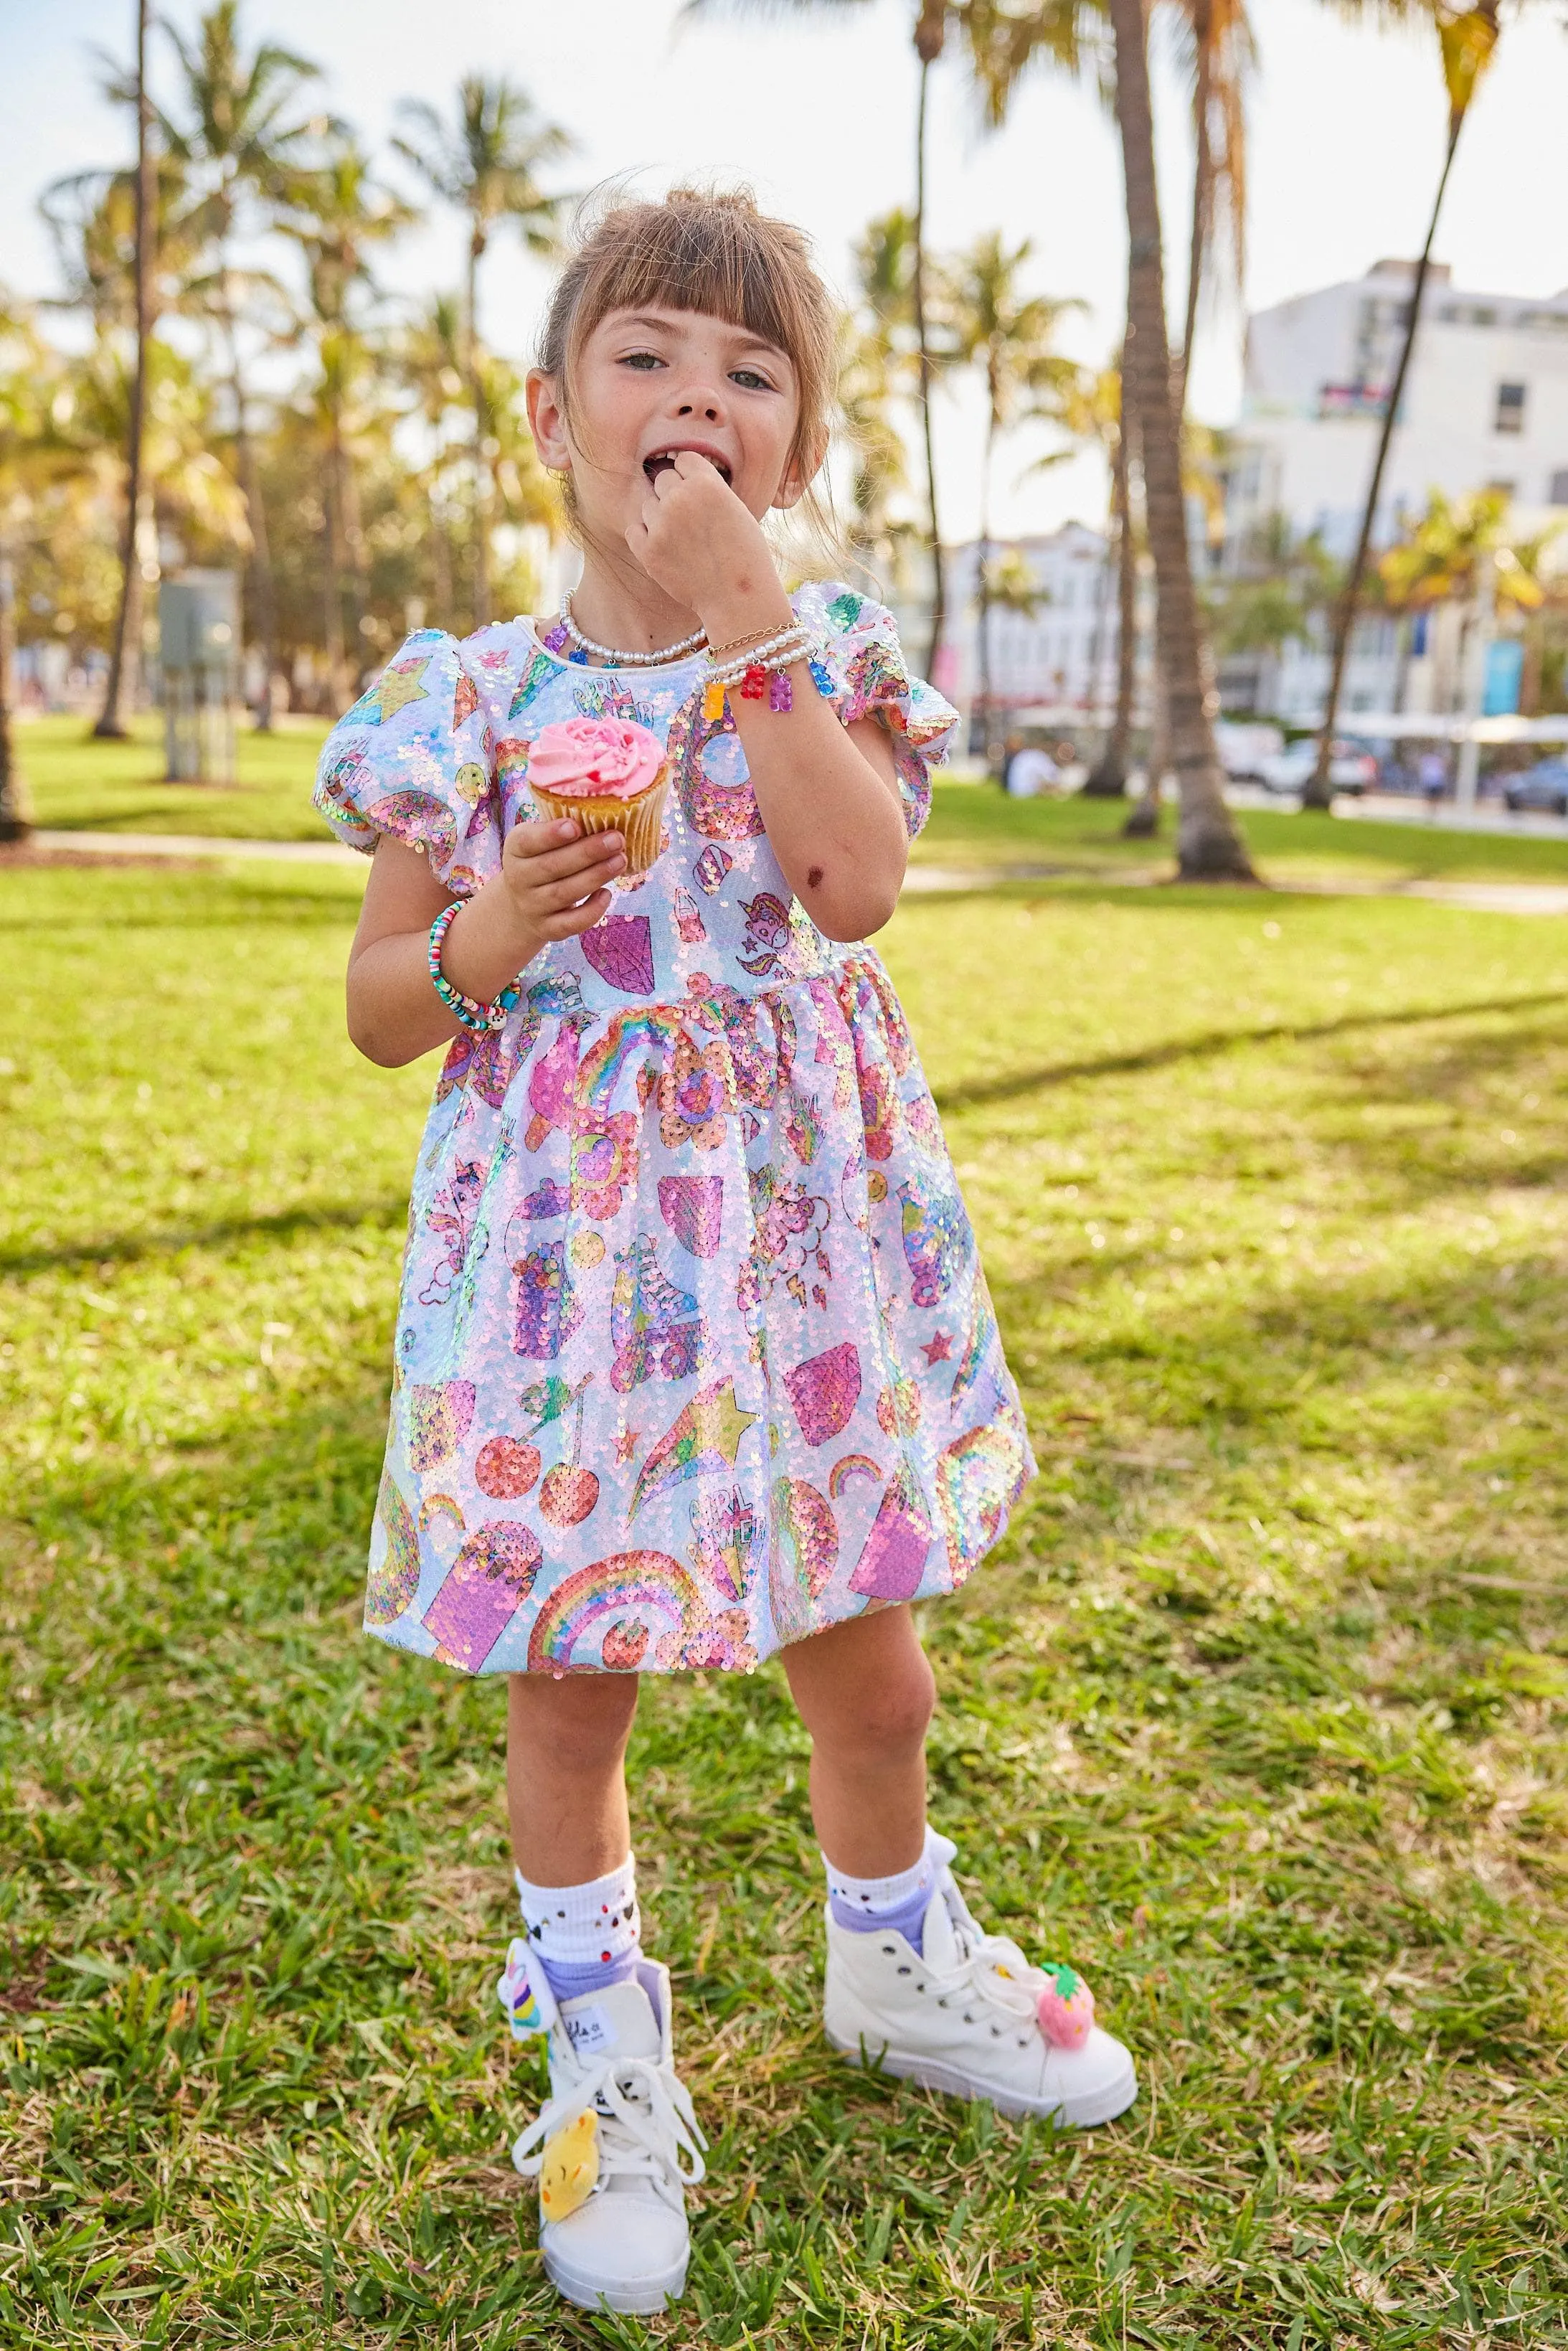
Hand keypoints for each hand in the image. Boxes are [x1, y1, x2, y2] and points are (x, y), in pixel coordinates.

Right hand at [500, 817, 624, 955]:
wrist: (520, 905)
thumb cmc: (541, 860)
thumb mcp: (539, 840)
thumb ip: (562, 828)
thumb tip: (605, 812)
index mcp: (516, 849)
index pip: (528, 842)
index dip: (551, 835)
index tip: (575, 825)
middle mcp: (519, 879)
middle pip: (552, 867)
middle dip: (587, 853)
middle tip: (616, 839)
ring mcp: (532, 906)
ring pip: (564, 894)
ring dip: (595, 877)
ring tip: (621, 860)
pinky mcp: (547, 929)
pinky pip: (570, 924)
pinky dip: (591, 911)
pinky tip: (607, 894)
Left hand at [625, 452, 791, 639]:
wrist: (738, 598)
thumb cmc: (745, 554)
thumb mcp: (736, 508)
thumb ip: (707, 487)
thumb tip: (680, 474)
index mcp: (706, 483)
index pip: (684, 460)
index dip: (690, 476)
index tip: (698, 494)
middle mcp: (680, 498)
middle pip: (663, 479)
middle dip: (674, 494)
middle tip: (690, 520)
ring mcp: (661, 525)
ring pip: (648, 504)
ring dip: (660, 517)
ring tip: (683, 539)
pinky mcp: (648, 550)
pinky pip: (634, 529)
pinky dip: (645, 537)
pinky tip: (665, 548)